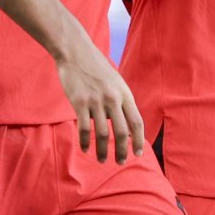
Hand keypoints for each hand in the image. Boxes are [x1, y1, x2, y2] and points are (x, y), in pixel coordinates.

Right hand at [56, 36, 144, 163]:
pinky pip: (84, 128)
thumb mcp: (115, 82)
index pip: (137, 121)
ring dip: (103, 150)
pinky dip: (85, 142)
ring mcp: (96, 101)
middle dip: (123, 150)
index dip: (138, 140)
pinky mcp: (80, 102)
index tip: (138, 153)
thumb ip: (120, 101)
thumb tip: (123, 123)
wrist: (76, 52)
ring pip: (103, 133)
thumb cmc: (96, 68)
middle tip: (121, 162)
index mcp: (125, 93)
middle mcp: (113, 98)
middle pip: (122, 131)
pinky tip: (86, 150)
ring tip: (103, 160)